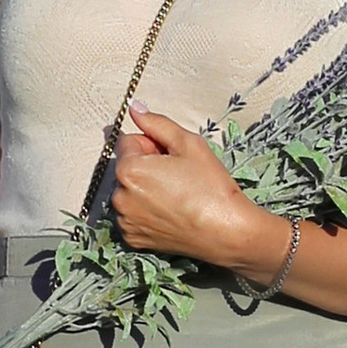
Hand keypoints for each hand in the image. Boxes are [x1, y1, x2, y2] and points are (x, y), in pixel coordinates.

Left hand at [108, 109, 291, 274]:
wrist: (226, 232)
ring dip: (145, 190)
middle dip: (146, 167)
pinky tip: (171, 213)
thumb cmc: (211, 188)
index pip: (128, 142)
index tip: (172, 157)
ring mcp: (125, 221)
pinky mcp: (133, 238)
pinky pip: (133, 215)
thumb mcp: (189, 144)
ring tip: (176, 196)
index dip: (152, 144)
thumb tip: (135, 109)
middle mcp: (120, 197)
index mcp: (129, 170)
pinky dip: (147, 212)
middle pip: (127, 168)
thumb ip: (157, 123)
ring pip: (129, 192)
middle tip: (177, 177)